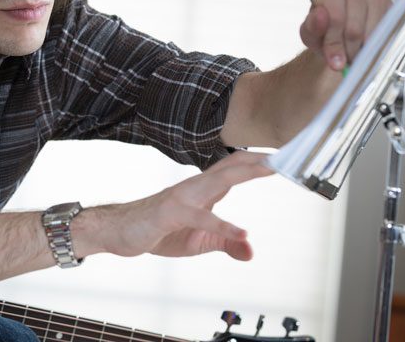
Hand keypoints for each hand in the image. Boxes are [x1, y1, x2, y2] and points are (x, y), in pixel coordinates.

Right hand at [94, 151, 271, 260]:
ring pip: (218, 181)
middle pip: (230, 167)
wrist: (119, 231)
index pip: (233, 170)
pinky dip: (223, 225)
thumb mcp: (200, 241)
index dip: (257, 162)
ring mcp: (182, 198)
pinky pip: (201, 218)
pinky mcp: (171, 214)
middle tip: (285, 153)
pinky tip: (242, 233)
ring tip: (269, 171)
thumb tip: (251, 251)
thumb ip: (226, 243)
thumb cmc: (158, 230)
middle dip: (258, 160)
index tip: (282, 157)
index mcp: (202, 191)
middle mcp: (194, 188)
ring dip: (244, 174)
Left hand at [300, 0, 391, 70]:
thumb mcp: (309, 32)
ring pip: (371, 31)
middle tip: (344, 61)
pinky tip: (364, 46)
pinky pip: (385, 32)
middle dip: (348, 50)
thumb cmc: (321, 28)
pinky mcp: (391, 3)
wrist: (339, 29)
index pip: (335, 18)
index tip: (334, 61)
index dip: (334, 43)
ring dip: (362, 49)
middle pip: (354, 27)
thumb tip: (320, 17)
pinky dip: (375, 44)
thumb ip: (311, 27)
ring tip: (352, 54)